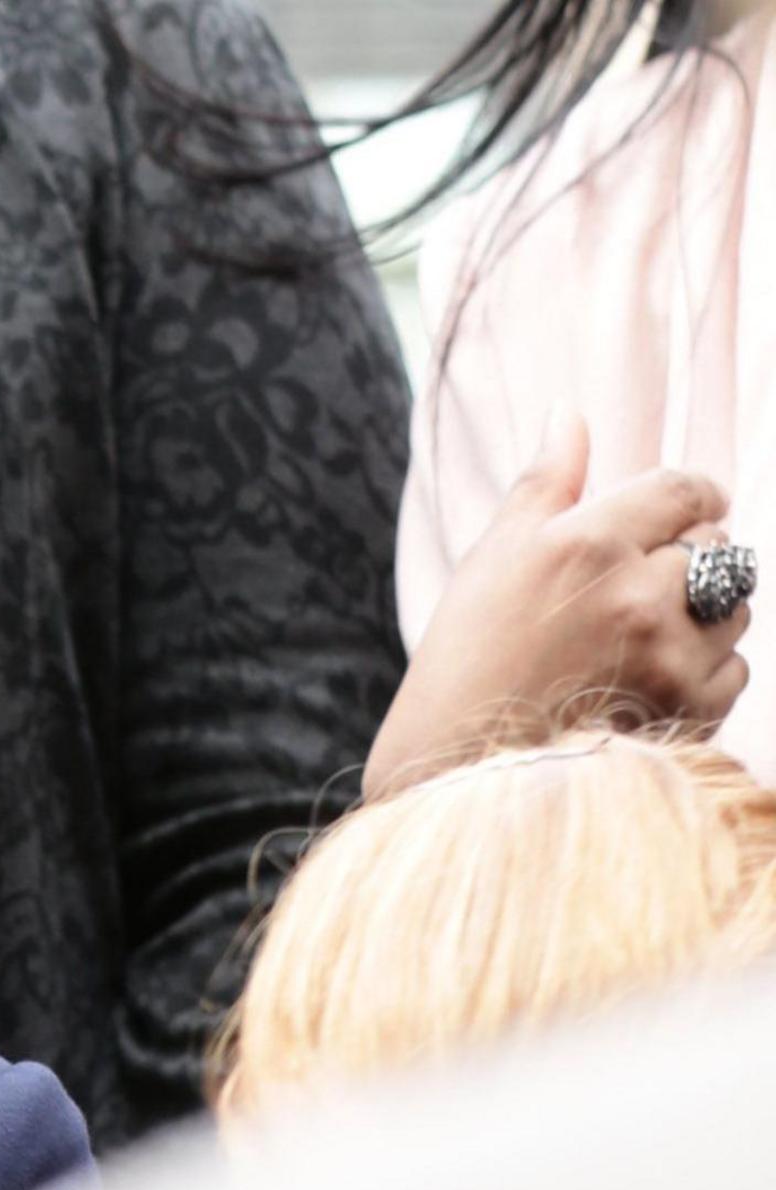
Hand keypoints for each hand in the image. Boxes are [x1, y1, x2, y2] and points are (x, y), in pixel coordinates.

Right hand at [372, 414, 750, 796]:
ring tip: (645, 635)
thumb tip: (568, 413)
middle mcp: (638, 593)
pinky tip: (651, 676)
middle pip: (720, 548)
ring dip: (706, 613)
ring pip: (736, 608)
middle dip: (693, 558)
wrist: (462, 766)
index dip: (696, 495)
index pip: (683, 490)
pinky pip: (736, 668)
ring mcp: (669, 654)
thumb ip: (543, 482)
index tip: (691, 507)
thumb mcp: (492, 558)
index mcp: (585, 543)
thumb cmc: (467, 656)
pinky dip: (707, 667)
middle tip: (645, 584)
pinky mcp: (690, 707)